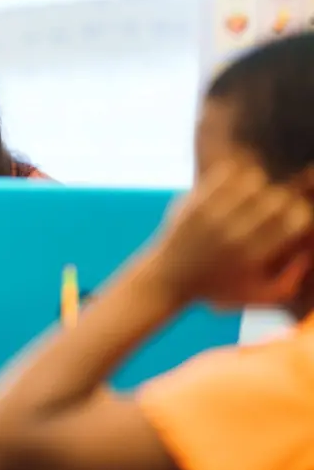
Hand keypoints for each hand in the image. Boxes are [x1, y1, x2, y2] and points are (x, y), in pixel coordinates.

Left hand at [147, 160, 312, 305]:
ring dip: (259, 184)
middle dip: (282, 199)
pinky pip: (225, 173)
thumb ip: (292, 281)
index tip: (292, 219)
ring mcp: (211, 216)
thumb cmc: (218, 289)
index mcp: (254, 255)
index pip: (296, 219)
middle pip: (277, 197)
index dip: (301, 214)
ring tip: (254, 195)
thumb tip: (308, 253)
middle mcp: (234, 234)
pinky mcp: (194, 203)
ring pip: (253, 179)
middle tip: (273, 205)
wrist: (168, 279)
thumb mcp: (258, 296)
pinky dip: (236, 175)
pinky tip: (235, 187)